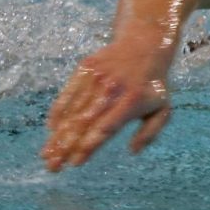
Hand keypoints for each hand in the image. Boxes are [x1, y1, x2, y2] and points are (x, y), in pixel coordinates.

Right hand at [41, 40, 171, 171]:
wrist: (145, 42)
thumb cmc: (153, 84)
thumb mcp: (162, 108)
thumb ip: (149, 133)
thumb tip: (132, 151)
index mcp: (131, 101)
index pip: (106, 128)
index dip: (89, 146)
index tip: (75, 163)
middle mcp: (111, 89)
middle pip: (84, 123)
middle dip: (66, 147)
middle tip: (52, 167)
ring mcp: (96, 77)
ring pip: (72, 111)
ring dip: (57, 135)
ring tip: (46, 155)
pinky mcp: (85, 68)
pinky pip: (67, 93)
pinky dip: (57, 112)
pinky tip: (51, 129)